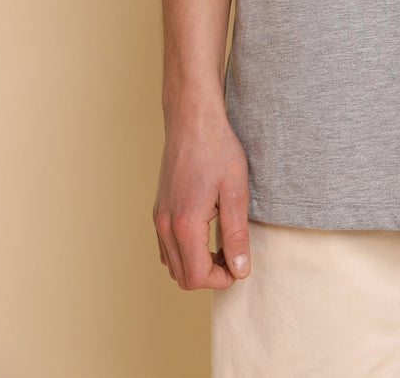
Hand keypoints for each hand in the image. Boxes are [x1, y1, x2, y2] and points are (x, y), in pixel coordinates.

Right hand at [152, 110, 251, 290]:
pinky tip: (205, 235)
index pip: (197, 276)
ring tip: (221, 246)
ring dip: (196, 265)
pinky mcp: (159, 210)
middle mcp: (165, 225)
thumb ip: (237, 235)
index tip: (239, 265)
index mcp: (185, 224)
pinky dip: (184, 253)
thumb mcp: (236, 191)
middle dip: (210, 275)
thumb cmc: (217, 150)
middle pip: (182, 277)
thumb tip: (240, 271)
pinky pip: (166, 248)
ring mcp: (159, 218)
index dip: (221, 279)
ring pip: (172, 265)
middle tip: (233, 256)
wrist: (192, 120)